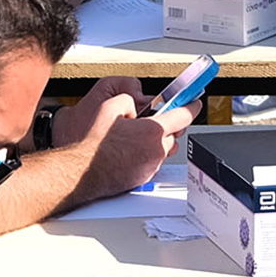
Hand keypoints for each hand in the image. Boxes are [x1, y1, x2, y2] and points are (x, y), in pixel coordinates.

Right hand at [68, 90, 187, 201]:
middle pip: (172, 134)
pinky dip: (143, 155)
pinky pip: (150, 162)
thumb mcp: (109, 106)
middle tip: (145, 121)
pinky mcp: (142, 178)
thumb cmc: (92, 145)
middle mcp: (155, 151)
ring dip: (151, 141)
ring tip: (128, 138)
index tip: (194, 102)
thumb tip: (135, 103)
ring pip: (160, 149)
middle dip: (163, 126)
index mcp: (152, 131)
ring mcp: (149, 167)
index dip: (190, 106)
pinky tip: (124, 151)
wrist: (80, 172)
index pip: (183, 116)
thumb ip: (129, 98)